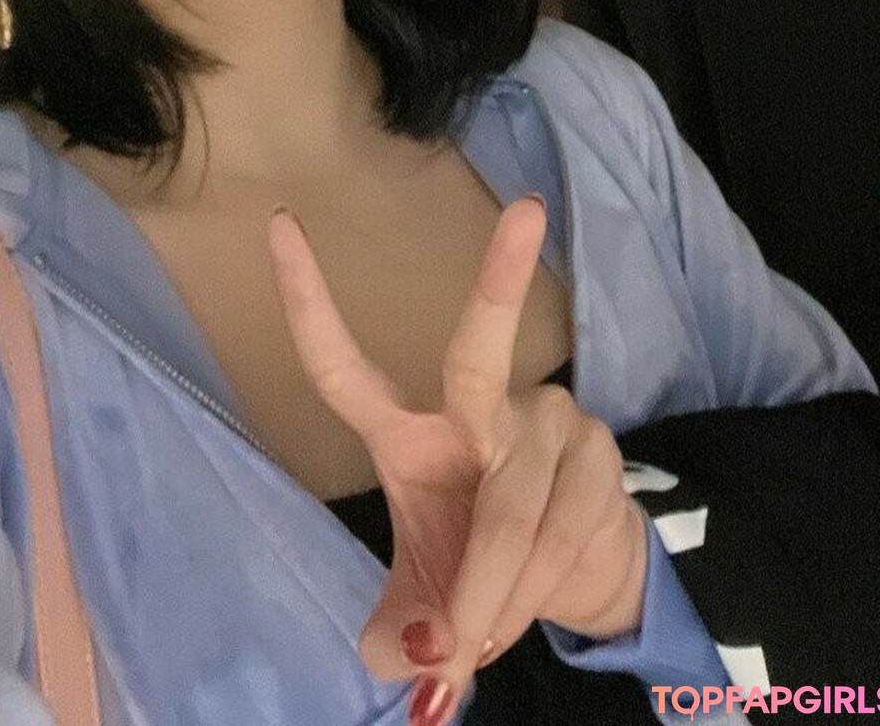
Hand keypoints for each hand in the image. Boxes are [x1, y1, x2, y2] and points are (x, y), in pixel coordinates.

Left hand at [268, 198, 646, 725]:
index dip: (307, 302)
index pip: (343, 366)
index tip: (279, 225)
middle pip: (479, 352)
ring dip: (493, 594)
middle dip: (501, 282)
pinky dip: (535, 592)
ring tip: (478, 638)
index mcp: (409, 433)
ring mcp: (547, 421)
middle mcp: (479, 407)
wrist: (579, 580)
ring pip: (514, 510)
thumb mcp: (428, 607)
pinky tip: (530, 607)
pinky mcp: (599, 452)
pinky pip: (561, 534)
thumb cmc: (479, 568)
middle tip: (528, 215)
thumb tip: (408, 664)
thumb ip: (405, 635)